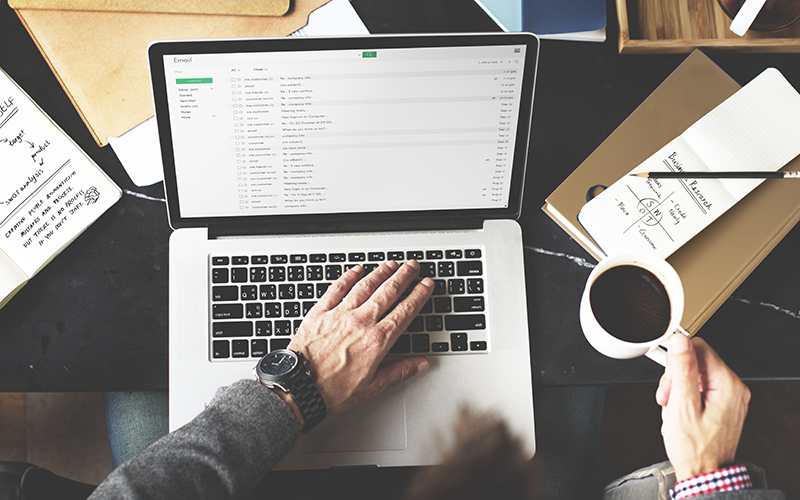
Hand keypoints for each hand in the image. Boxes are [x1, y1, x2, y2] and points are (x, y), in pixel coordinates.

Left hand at [286, 260, 432, 420]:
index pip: (405, 311)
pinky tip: (357, 270)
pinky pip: (337, 288)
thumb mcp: (373, 386)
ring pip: (365, 285)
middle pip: (388, 291)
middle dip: (404, 276)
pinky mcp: (320, 312)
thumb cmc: (332, 390)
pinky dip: (349, 276)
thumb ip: (400, 371)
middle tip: (413, 265)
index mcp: (377, 340)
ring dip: (381, 272)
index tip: (426, 285)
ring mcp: (339, 314)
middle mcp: (360, 322)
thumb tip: (421, 364)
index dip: (419, 295)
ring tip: (391, 264)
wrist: (299, 388)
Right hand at [655, 334, 750, 480]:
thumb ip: (682, 370)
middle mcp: (733, 388)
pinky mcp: (722, 404)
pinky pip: (700, 387)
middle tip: (669, 397)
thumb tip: (681, 342)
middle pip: (696, 360)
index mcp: (728, 385)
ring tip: (673, 408)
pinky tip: (679, 410)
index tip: (667, 376)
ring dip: (678, 388)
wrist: (703, 473)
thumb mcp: (682, 407)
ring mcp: (729, 396)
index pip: (699, 347)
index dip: (677, 359)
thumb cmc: (695, 449)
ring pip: (695, 373)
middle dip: (675, 377)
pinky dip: (685, 396)